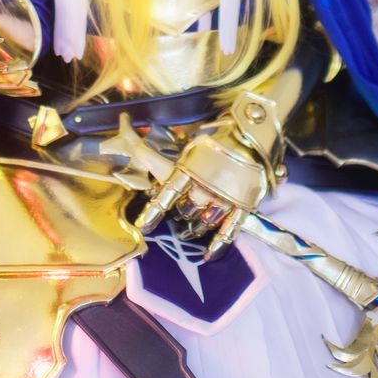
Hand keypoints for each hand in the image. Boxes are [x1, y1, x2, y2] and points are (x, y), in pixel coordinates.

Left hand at [134, 94, 282, 257]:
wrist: (254, 133)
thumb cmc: (217, 135)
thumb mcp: (186, 139)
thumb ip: (155, 136)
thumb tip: (123, 121)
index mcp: (188, 170)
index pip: (167, 195)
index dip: (155, 211)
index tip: (144, 225)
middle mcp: (204, 186)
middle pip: (186, 211)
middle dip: (183, 213)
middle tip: (183, 214)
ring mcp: (224, 197)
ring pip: (204, 221)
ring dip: (197, 226)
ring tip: (192, 229)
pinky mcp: (242, 204)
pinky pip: (228, 229)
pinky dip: (218, 243)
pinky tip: (209, 255)